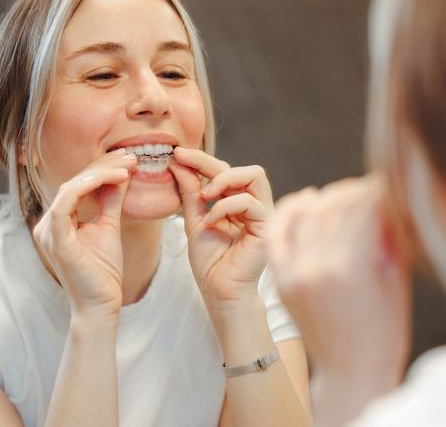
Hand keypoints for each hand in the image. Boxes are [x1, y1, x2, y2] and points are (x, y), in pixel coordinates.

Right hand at [31, 149, 136, 318]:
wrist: (102, 305)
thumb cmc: (104, 273)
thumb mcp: (110, 227)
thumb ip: (111, 201)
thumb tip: (121, 174)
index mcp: (58, 221)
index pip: (78, 186)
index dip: (102, 170)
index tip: (129, 160)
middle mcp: (47, 224)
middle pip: (74, 183)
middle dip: (104, 167)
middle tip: (131, 157)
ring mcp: (49, 232)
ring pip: (71, 188)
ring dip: (101, 173)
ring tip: (128, 166)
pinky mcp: (56, 239)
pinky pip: (66, 203)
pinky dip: (89, 186)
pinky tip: (114, 178)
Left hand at [169, 147, 273, 308]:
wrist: (219, 291)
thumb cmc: (210, 262)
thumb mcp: (194, 220)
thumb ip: (190, 193)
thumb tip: (178, 164)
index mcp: (237, 203)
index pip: (223, 171)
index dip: (201, 159)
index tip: (177, 153)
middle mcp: (254, 205)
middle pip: (241, 167)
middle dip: (211, 162)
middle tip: (185, 164)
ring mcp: (264, 214)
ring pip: (254, 175)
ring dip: (224, 180)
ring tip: (204, 195)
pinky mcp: (268, 226)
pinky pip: (251, 202)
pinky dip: (227, 206)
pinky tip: (212, 221)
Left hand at [268, 175, 410, 385]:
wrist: (351, 374)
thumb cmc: (385, 334)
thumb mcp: (395, 283)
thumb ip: (389, 240)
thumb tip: (385, 202)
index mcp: (350, 269)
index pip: (360, 210)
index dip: (375, 193)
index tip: (385, 186)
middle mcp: (316, 267)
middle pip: (331, 208)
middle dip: (351, 193)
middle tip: (366, 189)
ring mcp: (294, 274)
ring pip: (304, 216)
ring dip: (324, 198)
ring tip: (340, 195)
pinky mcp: (282, 282)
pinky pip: (278, 234)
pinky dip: (289, 212)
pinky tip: (306, 201)